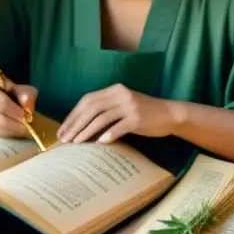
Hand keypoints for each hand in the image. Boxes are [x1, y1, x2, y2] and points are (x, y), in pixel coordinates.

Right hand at [0, 72, 38, 138]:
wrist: (1, 99)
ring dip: (6, 130)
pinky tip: (12, 133)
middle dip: (10, 123)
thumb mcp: (24, 90)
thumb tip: (27, 108)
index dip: (13, 111)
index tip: (27, 117)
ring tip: (21, 131)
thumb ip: (27, 96)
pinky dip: (1, 133)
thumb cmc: (14, 93)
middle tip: (25, 128)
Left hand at [57, 84, 180, 144]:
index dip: (73, 115)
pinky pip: (119, 127)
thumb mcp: (123, 105)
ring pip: (101, 118)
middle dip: (75, 124)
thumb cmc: (144, 113)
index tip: (62, 129)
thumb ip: (105, 110)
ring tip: (76, 143)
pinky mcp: (138, 118)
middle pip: (91, 108)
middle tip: (64, 139)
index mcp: (114, 89)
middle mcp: (121, 94)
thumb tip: (80, 127)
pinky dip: (108, 135)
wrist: (170, 114)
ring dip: (86, 131)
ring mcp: (130, 106)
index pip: (87, 100)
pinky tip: (99, 143)